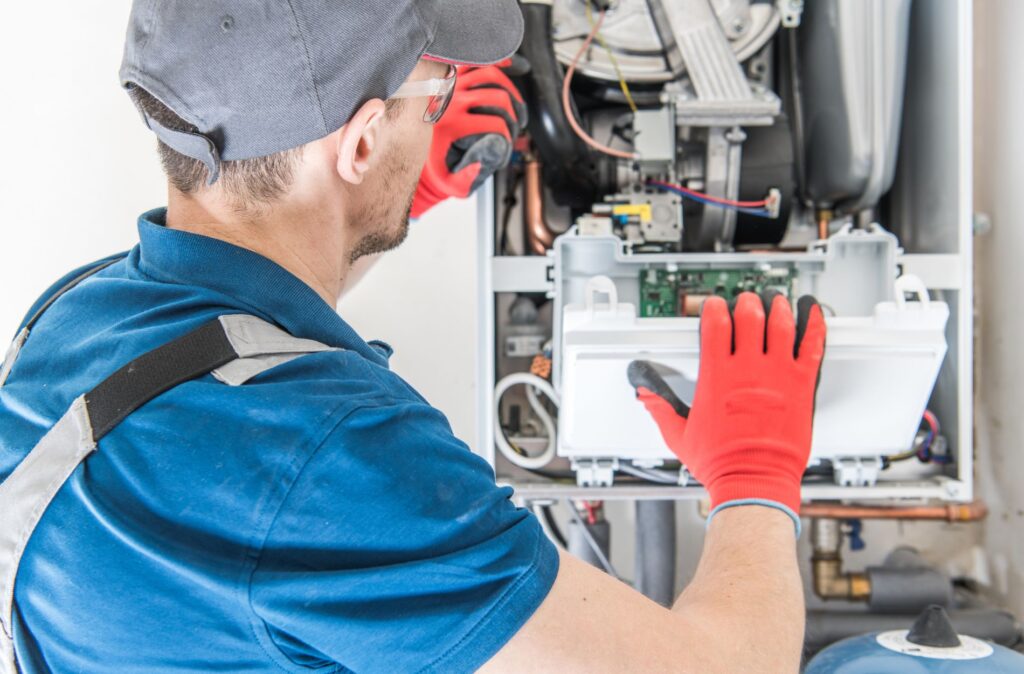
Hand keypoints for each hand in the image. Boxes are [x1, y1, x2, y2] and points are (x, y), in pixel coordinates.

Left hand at [410, 60, 527, 218]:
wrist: (411, 147)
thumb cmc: (435, 165)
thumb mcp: (450, 181)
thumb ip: (468, 178)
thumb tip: (484, 162)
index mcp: (451, 125)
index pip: (495, 124)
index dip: (509, 136)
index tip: (507, 144)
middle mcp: (450, 101)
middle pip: (498, 97)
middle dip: (513, 115)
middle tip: (514, 127)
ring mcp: (451, 84)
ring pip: (491, 74)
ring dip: (510, 91)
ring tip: (514, 107)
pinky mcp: (451, 75)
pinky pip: (475, 61)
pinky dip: (494, 61)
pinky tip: (509, 67)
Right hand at [627, 292, 825, 524]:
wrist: (754, 481)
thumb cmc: (721, 463)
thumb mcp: (679, 435)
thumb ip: (660, 408)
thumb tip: (644, 393)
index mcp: (717, 376)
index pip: (715, 324)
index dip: (713, 308)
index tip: (714, 306)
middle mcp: (747, 370)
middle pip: (749, 316)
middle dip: (746, 303)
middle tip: (746, 301)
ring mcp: (777, 375)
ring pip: (780, 325)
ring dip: (777, 307)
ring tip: (775, 301)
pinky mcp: (802, 386)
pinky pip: (812, 347)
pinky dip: (814, 325)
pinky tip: (813, 314)